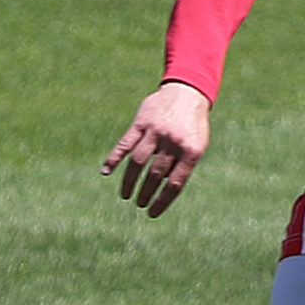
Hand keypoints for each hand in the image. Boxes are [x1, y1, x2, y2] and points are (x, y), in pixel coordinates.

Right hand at [102, 81, 211, 216]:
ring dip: (130, 182)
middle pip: (156, 175)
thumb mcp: (197, 145)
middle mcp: (173, 142)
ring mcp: (156, 131)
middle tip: (140, 203)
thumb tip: (164, 187)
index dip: (162, 201)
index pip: (175, 184)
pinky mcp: (141, 122)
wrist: (187, 91)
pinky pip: (125, 143)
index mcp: (190, 151)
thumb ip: (183, 165)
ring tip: (126, 196)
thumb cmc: (193, 124)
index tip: (152, 213)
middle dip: (146, 193)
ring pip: (138, 162)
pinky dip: (114, 158)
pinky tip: (106, 171)